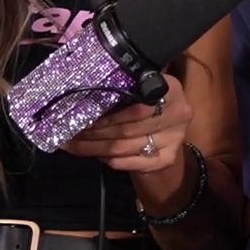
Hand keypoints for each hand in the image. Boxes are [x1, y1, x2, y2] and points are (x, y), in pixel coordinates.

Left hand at [60, 80, 194, 175]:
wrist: (169, 126)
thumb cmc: (150, 100)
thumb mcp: (142, 87)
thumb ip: (124, 88)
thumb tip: (85, 94)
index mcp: (171, 90)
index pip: (135, 107)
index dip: (106, 114)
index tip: (81, 115)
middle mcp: (178, 115)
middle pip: (126, 129)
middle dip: (94, 132)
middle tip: (70, 132)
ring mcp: (174, 140)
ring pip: (123, 147)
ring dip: (94, 147)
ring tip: (74, 144)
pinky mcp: (166, 160)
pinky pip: (128, 162)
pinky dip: (106, 158)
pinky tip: (93, 153)